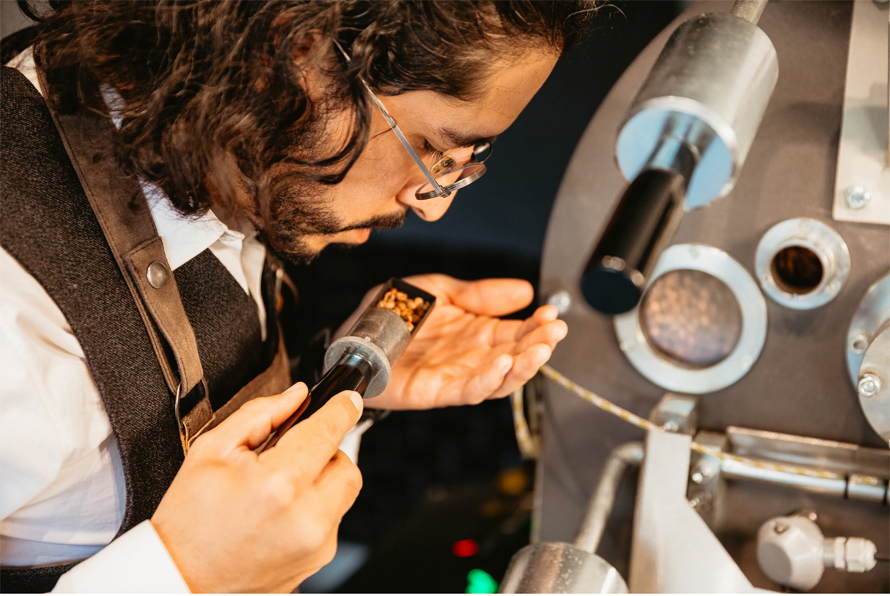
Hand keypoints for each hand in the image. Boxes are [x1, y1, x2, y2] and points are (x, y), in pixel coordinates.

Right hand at [151, 384, 362, 592]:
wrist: (181, 579)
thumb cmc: (188, 521)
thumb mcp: (211, 451)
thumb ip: (261, 414)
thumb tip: (297, 396)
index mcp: (278, 484)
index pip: (327, 432)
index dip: (341, 408)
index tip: (347, 399)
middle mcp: (306, 517)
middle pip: (346, 463)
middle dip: (326, 449)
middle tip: (291, 453)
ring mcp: (316, 543)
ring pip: (344, 491)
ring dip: (322, 478)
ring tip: (281, 485)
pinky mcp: (318, 560)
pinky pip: (332, 518)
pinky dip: (315, 506)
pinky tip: (280, 512)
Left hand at [339, 274, 567, 409]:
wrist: (351, 335)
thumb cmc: (392, 313)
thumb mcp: (441, 290)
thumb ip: (479, 293)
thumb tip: (525, 292)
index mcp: (476, 331)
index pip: (516, 332)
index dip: (537, 325)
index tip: (553, 314)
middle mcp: (472, 356)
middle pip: (515, 357)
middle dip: (539, 346)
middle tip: (555, 332)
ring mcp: (456, 376)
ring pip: (499, 379)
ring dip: (522, 367)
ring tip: (539, 351)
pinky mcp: (435, 392)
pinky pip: (467, 391)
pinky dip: (487, 382)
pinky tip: (503, 365)